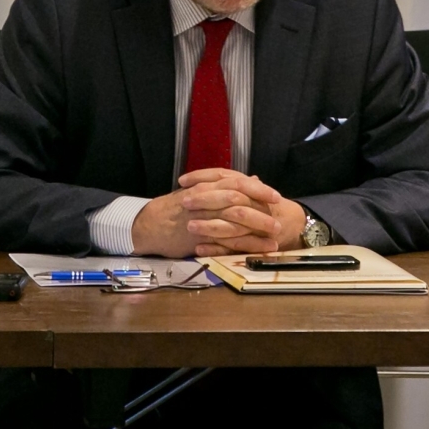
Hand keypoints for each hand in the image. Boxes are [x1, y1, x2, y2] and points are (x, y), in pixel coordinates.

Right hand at [131, 169, 304, 256]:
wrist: (149, 224)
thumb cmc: (175, 208)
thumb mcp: (200, 191)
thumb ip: (227, 185)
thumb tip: (253, 178)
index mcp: (207, 186)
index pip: (237, 183)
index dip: (258, 189)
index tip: (275, 196)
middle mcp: (206, 198)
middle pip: (240, 199)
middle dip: (262, 208)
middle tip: (280, 217)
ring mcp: (203, 217)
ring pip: (236, 220)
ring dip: (258, 228)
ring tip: (276, 236)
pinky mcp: (201, 237)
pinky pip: (229, 241)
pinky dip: (248, 245)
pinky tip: (262, 249)